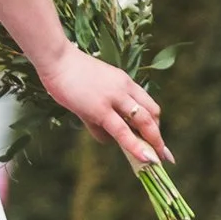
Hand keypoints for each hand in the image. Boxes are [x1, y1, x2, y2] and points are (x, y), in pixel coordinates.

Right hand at [40, 45, 172, 180]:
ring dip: (153, 143)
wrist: (56, 59)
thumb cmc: (68, 75)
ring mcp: (114, 98)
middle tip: (163, 155)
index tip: (157, 139)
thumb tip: (106, 138)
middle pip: (152, 114)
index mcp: (124, 82)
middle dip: (158, 137)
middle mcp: (125, 89)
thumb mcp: (90, 94)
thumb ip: (98, 116)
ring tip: (156, 160)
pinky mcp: (100, 109)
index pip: (148, 105)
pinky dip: (135, 146)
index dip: (155, 124)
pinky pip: (122, 131)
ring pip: (143, 122)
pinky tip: (143, 157)